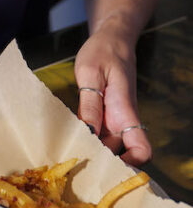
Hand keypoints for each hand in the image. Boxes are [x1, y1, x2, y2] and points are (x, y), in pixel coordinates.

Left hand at [74, 21, 150, 164]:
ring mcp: (114, 120)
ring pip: (107, 147)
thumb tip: (88, 133)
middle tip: (73, 165)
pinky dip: (87, 140)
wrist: (112, 40)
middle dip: (101, 163)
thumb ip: (89, 104)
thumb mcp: (90, 73)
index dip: (130, 164)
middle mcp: (122, 120)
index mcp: (124, 111)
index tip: (106, 167)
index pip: (141, 149)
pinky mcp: (105, 116)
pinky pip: (98, 135)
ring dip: (91, 152)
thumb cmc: (103, 51)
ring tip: (66, 155)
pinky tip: (69, 140)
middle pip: (119, 154)